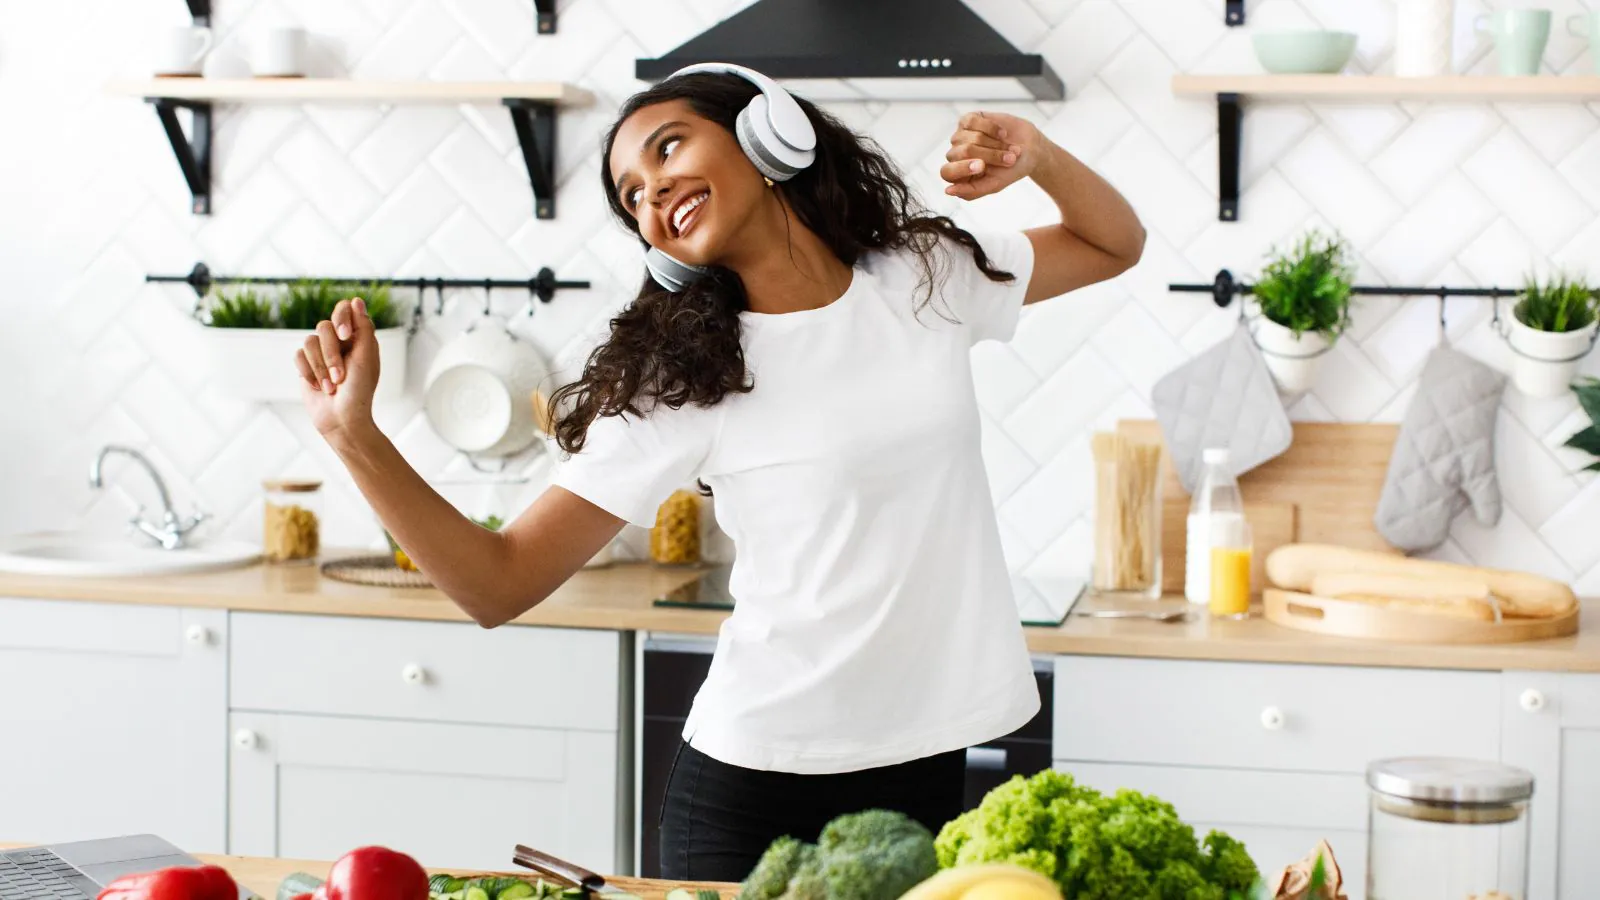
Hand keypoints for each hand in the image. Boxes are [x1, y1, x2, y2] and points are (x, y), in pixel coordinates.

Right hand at [295, 297, 380, 438]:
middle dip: (331, 354)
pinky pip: (298, 355)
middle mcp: (339, 341)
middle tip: (341, 377)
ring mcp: (321, 352)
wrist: (342, 419)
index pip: (345, 309)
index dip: (341, 317)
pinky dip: (309, 373)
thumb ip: (362, 328)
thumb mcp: (365, 358)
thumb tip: (357, 300)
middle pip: (324, 326)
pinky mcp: (306, 364)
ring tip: (332, 386)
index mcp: (358, 337)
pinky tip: (319, 387)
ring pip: (309, 341)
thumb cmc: (359, 390)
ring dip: (320, 367)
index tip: (344, 335)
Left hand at [940, 111, 1046, 200]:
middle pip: (963, 152)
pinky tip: (1002, 133)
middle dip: (991, 155)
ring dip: (995, 143)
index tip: (982, 165)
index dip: (963, 168)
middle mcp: (957, 155)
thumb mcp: (995, 184)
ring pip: (971, 137)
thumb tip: (948, 191)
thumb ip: (972, 191)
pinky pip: (973, 122)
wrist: (1030, 149)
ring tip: (1009, 148)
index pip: (947, 172)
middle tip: (1010, 159)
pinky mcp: (969, 120)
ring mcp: (961, 136)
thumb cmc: (1012, 169)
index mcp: (959, 174)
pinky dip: (992, 128)